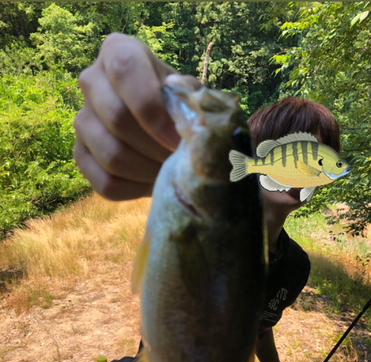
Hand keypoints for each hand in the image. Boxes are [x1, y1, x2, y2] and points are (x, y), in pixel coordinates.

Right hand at [73, 33, 200, 200]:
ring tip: (168, 171)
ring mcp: (81, 120)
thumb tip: (186, 119)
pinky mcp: (80, 155)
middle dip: (155, 147)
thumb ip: (189, 101)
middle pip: (117, 118)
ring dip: (148, 171)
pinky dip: (135, 189)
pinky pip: (106, 182)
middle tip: (178, 159)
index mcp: (118, 52)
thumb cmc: (177, 107)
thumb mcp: (189, 95)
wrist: (162, 133)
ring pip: (112, 155)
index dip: (152, 109)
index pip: (125, 71)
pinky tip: (152, 181)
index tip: (176, 138)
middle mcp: (91, 80)